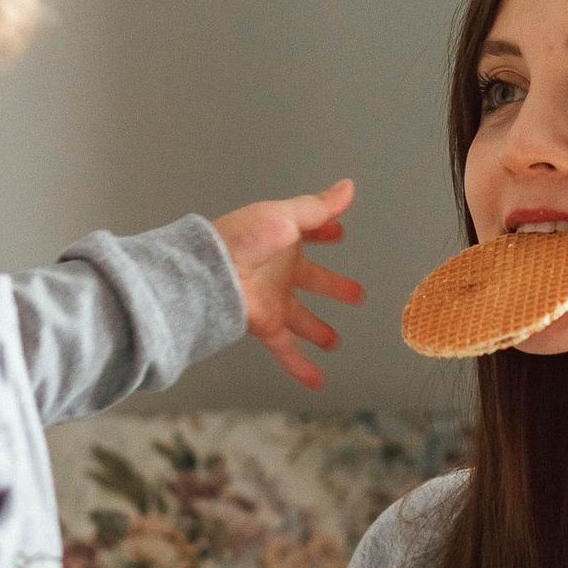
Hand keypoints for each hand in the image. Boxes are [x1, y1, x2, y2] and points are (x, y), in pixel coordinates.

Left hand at [213, 179, 364, 389]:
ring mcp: (273, 299)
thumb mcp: (286, 216)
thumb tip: (347, 188)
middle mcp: (279, 270)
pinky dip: (300, 366)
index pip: (309, 233)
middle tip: (355, 294)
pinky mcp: (265, 324)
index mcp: (283, 240)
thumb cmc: (244, 239)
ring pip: (301, 318)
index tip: (339, 234)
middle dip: (333, 286)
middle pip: (313, 280)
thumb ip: (319, 207)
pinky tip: (316, 379)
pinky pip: (286, 349)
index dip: (325, 232)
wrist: (212, 272)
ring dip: (317, 330)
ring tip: (334, 341)